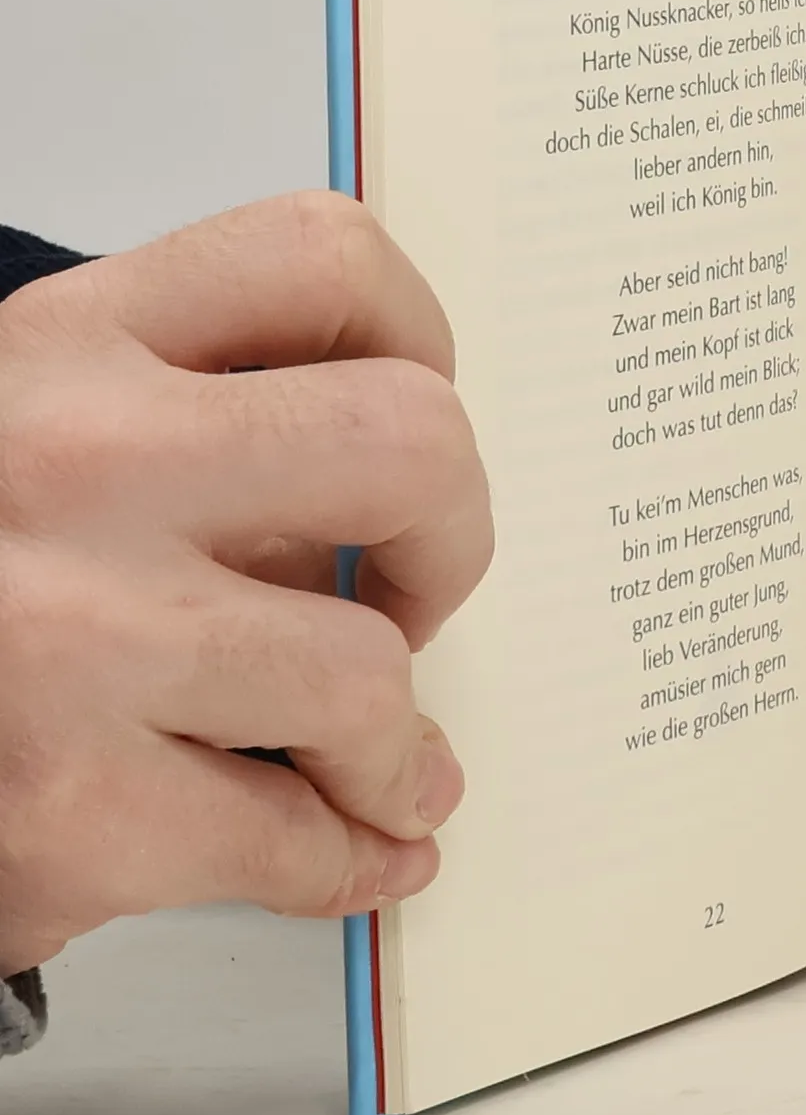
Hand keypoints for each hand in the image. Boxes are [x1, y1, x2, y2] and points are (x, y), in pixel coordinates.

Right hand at [0, 193, 492, 973]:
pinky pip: (294, 835)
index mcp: (62, 345)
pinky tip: (365, 845)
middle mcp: (71, 464)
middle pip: (409, 444)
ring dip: (398, 738)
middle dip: (454, 534)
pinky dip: (354, 855)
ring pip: (367, 670)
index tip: (414, 401)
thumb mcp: (21, 432)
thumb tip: (388, 522)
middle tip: (418, 587)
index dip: (418, 337)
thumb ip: (181, 432)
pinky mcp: (65, 810)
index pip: (324, 259)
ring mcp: (70, 640)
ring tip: (383, 754)